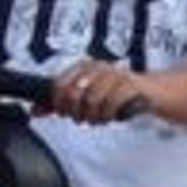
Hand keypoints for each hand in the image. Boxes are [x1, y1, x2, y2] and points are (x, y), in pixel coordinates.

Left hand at [43, 60, 157, 125]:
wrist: (152, 92)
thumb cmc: (117, 94)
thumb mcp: (86, 96)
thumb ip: (60, 103)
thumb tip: (34, 111)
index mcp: (84, 67)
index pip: (59, 85)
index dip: (59, 103)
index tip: (66, 113)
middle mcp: (98, 67)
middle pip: (73, 94)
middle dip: (76, 112)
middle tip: (83, 118)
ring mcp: (115, 75)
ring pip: (92, 101)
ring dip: (94, 117)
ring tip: (99, 119)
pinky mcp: (130, 85)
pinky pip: (111, 103)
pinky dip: (108, 115)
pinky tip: (110, 117)